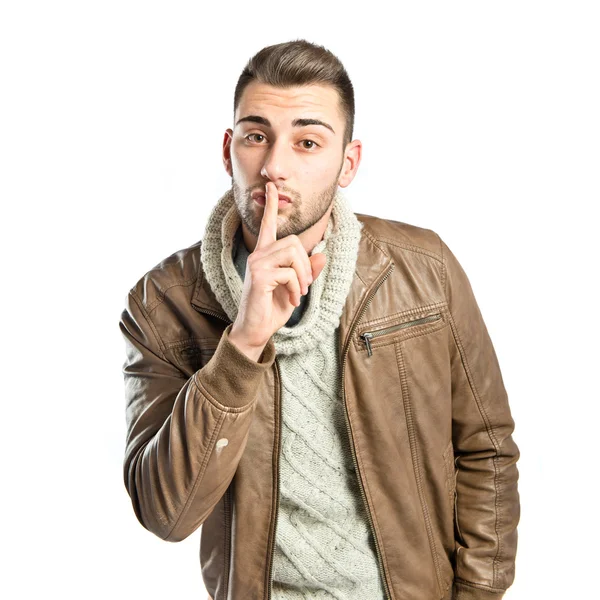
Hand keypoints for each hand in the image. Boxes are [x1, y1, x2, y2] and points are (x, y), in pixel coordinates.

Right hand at [229, 181, 326, 352]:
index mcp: (265, 255)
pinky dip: (296, 289)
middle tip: (305, 286)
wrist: (255, 330)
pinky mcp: (259, 276)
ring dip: (303, 277)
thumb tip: (322, 256)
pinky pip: (289, 273)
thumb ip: (307, 272)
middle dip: (306, 265)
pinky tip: (292, 301)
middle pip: (293, 242)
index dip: (271, 205)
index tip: (271, 186)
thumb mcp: (295, 288)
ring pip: (293, 254)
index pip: (267, 225)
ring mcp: (256, 264)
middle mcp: (258, 255)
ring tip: (299, 293)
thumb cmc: (272, 308)